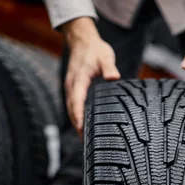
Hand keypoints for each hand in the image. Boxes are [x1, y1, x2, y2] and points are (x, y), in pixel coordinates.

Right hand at [62, 17, 119, 135]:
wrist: (82, 39)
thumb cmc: (96, 49)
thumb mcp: (105, 56)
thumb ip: (109, 67)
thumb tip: (113, 77)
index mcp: (78, 80)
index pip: (76, 102)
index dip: (79, 117)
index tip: (82, 131)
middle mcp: (71, 86)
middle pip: (72, 110)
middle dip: (77, 127)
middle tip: (87, 145)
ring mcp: (70, 88)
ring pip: (71, 110)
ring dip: (76, 124)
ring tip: (85, 141)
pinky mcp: (73, 89)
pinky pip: (73, 106)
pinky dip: (77, 117)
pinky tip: (84, 126)